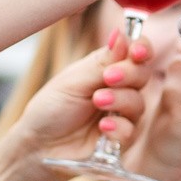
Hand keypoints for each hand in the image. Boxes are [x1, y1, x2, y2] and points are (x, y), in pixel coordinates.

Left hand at [0, 28, 151, 180]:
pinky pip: (132, 130)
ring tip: (97, 101)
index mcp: (107, 68)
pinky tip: (103, 127)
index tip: (137, 51)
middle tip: (109, 77)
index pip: (135, 52)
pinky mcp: (121, 139)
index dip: (141, 49)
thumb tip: (120, 34)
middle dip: (129, 73)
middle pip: (142, 74)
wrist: (38, 146)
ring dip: (120, 100)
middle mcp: (119, 89)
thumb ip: (102, 62)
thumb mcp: (73, 80)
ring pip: (138, 102)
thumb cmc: (50, 109)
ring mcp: (122, 114)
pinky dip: (119, 126)